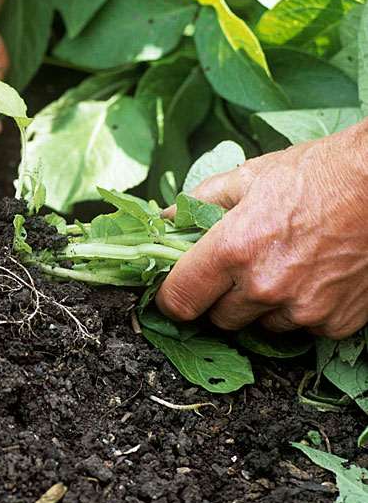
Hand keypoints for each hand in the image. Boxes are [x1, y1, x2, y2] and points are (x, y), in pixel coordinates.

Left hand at [156, 123, 367, 338]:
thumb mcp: (248, 177)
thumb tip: (166, 219)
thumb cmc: (317, 174)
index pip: (180, 300)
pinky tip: (313, 276)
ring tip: (283, 266)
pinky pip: (304, 328)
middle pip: (219, 318)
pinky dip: (303, 310)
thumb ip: (199, 202)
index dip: (173, 298)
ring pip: (261, 325)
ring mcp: (303, 308)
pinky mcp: (336, 322)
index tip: (177, 291)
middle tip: (238, 270)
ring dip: (263, 306)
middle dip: (221, 298)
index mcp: (233, 249)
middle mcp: (264, 286)